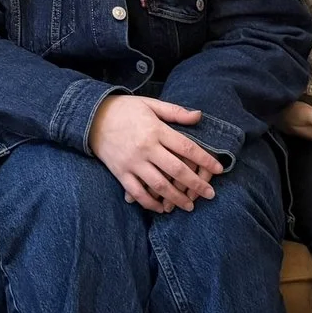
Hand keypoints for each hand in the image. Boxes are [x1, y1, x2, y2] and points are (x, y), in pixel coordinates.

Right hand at [87, 94, 218, 211]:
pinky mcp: (120, 173)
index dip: (205, 159)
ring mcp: (132, 162)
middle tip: (210, 194)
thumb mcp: (150, 104)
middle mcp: (146, 148)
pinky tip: (161, 208)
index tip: (219, 170)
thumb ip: (175, 112)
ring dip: (176, 198)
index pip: (187, 148)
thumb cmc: (125, 109)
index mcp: (156, 130)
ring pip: (159, 185)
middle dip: (196, 184)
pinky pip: (138, 193)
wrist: (91, 117)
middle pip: (177, 170)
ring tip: (189, 206)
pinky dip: (150, 203)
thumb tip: (199, 115)